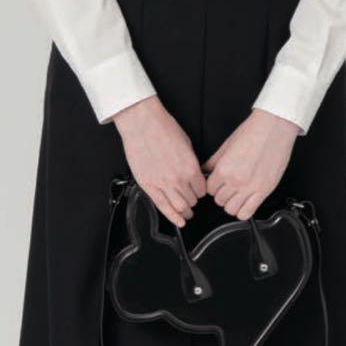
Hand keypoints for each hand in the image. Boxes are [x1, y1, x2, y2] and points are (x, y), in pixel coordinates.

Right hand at [112, 95, 206, 227]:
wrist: (143, 123)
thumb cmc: (163, 128)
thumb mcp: (187, 144)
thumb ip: (191, 163)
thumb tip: (194, 174)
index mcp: (190, 167)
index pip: (202, 190)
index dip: (201, 191)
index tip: (199, 190)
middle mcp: (178, 178)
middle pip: (192, 200)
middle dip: (193, 201)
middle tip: (192, 201)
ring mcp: (162, 184)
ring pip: (179, 207)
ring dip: (185, 211)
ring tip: (186, 213)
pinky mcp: (148, 186)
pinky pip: (162, 207)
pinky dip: (172, 217)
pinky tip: (178, 221)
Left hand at [201, 109, 299, 219]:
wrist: (273, 128)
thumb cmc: (252, 132)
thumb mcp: (227, 145)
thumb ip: (214, 161)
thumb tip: (205, 170)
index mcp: (224, 168)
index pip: (209, 189)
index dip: (213, 186)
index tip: (217, 183)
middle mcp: (236, 180)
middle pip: (219, 201)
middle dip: (222, 194)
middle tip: (227, 186)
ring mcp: (251, 187)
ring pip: (231, 210)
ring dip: (232, 203)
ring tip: (236, 194)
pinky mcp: (264, 191)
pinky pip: (248, 212)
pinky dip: (243, 211)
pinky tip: (245, 202)